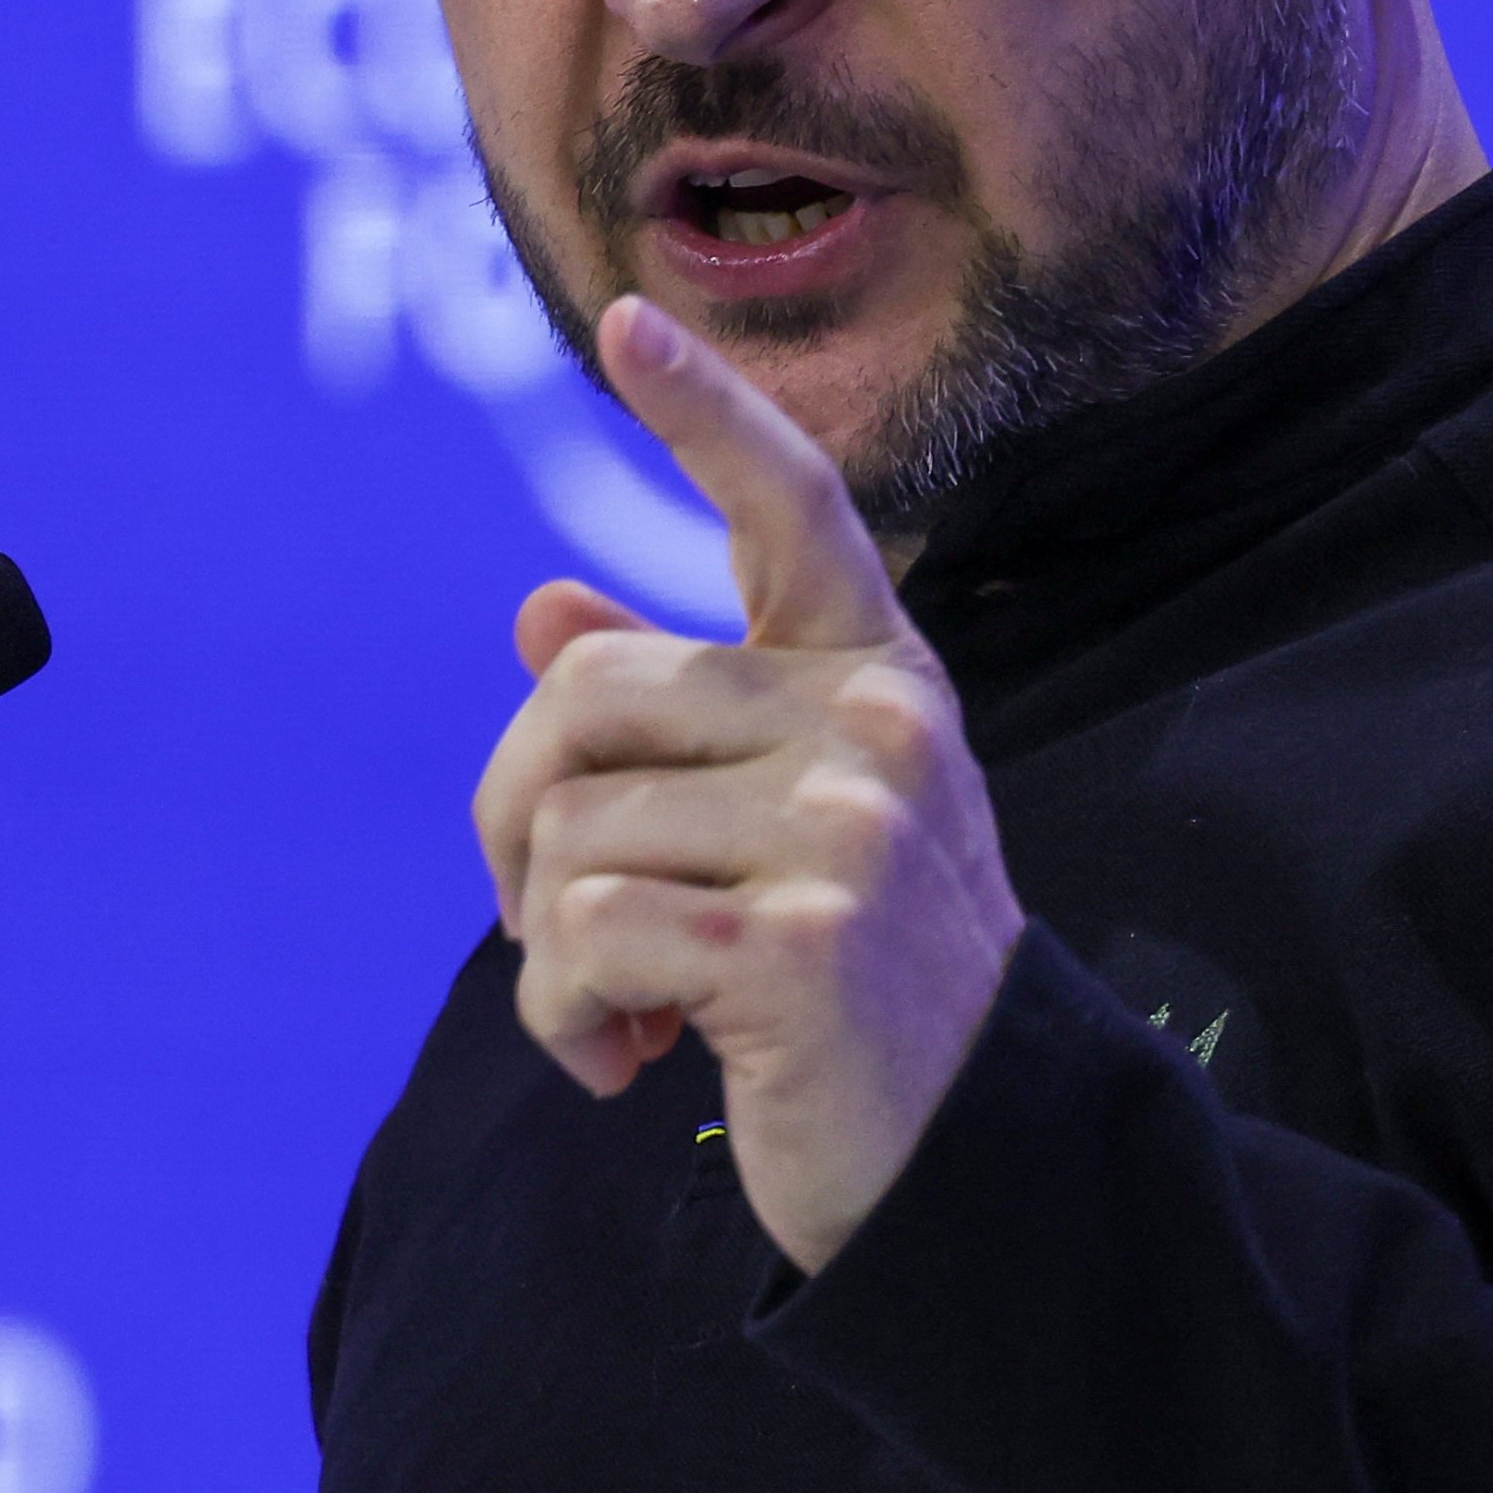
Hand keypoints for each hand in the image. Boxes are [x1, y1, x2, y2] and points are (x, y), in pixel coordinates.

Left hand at [472, 293, 1027, 1273]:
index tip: (624, 321)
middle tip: (549, 932)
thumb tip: (542, 611)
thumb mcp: (785, 833)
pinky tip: (633, 1065)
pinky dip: (562, 1020)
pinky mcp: (798, 939)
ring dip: (550, 954)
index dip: (705, 410)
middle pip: (579, 699)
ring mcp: (848, 825)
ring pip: (564, 831)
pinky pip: (576, 939)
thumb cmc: (864, 994)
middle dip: (515, 824)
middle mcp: (875, 723)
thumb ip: (676, 723)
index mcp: (875, 678)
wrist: (978, 1172)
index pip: (791, 508)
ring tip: (631, 1017)